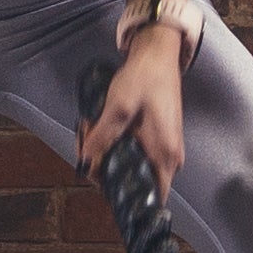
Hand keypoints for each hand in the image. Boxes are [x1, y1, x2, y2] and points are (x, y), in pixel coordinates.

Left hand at [76, 20, 187, 187]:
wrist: (158, 54)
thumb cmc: (145, 77)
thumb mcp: (119, 107)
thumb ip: (102, 138)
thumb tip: (85, 163)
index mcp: (164, 155)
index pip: (149, 197)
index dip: (122, 196)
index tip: (99, 179)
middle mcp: (168, 157)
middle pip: (133, 180)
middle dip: (102, 166)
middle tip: (84, 142)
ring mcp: (163, 147)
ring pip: (129, 164)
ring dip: (105, 152)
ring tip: (89, 128)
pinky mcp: (156, 138)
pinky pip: (132, 151)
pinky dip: (114, 142)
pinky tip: (100, 126)